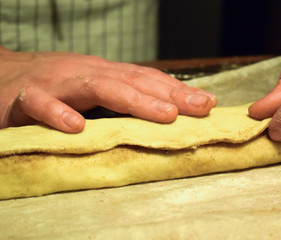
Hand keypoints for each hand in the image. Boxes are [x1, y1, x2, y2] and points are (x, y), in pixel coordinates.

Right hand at [0, 47, 215, 132]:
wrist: (2, 76)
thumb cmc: (55, 86)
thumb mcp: (93, 89)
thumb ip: (121, 100)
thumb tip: (162, 114)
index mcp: (104, 73)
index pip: (146, 78)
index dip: (178, 89)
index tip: (208, 103)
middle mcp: (86, 73)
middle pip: (133, 80)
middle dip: (170, 95)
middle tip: (201, 108)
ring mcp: (57, 83)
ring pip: (98, 86)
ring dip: (133, 100)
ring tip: (165, 116)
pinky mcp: (24, 98)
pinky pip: (41, 104)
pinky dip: (57, 113)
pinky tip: (76, 127)